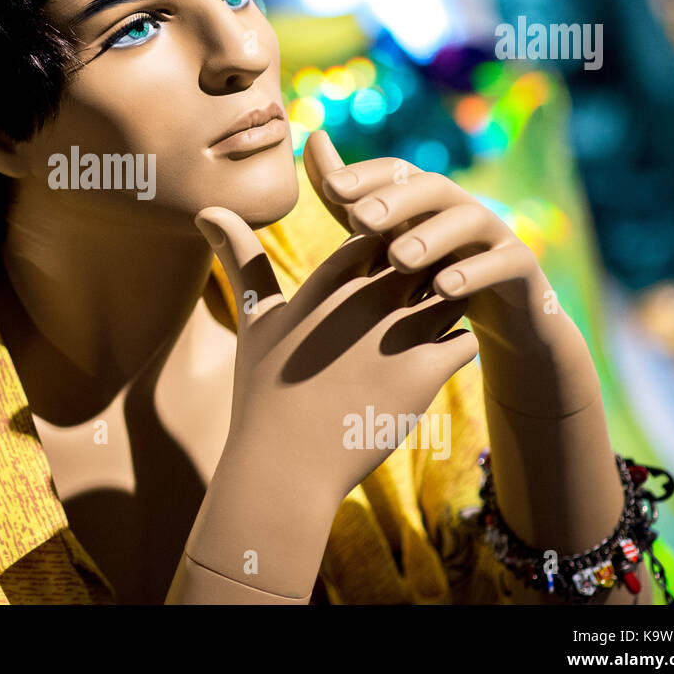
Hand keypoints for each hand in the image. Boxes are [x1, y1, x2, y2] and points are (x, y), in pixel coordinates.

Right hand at [193, 203, 478, 508]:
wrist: (284, 464)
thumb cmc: (263, 389)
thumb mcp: (254, 318)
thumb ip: (242, 259)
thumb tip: (208, 209)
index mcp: (328, 282)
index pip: (376, 229)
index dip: (386, 241)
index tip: (383, 264)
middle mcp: (366, 300)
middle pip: (420, 255)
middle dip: (424, 268)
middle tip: (417, 295)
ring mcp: (397, 335)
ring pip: (451, 292)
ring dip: (446, 304)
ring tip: (426, 329)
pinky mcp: (423, 374)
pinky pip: (465, 342)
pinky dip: (456, 347)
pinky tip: (432, 363)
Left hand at [303, 130, 547, 339]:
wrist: (499, 319)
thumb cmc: (431, 273)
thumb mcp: (385, 237)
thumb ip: (348, 198)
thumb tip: (313, 139)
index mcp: (423, 199)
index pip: (396, 172)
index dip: (365, 175)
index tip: (330, 188)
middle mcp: (459, 206)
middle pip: (430, 189)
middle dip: (394, 200)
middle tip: (358, 219)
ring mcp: (494, 233)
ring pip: (468, 221)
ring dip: (430, 237)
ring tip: (397, 259)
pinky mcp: (522, 267)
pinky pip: (503, 262)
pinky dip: (474, 273)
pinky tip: (443, 290)